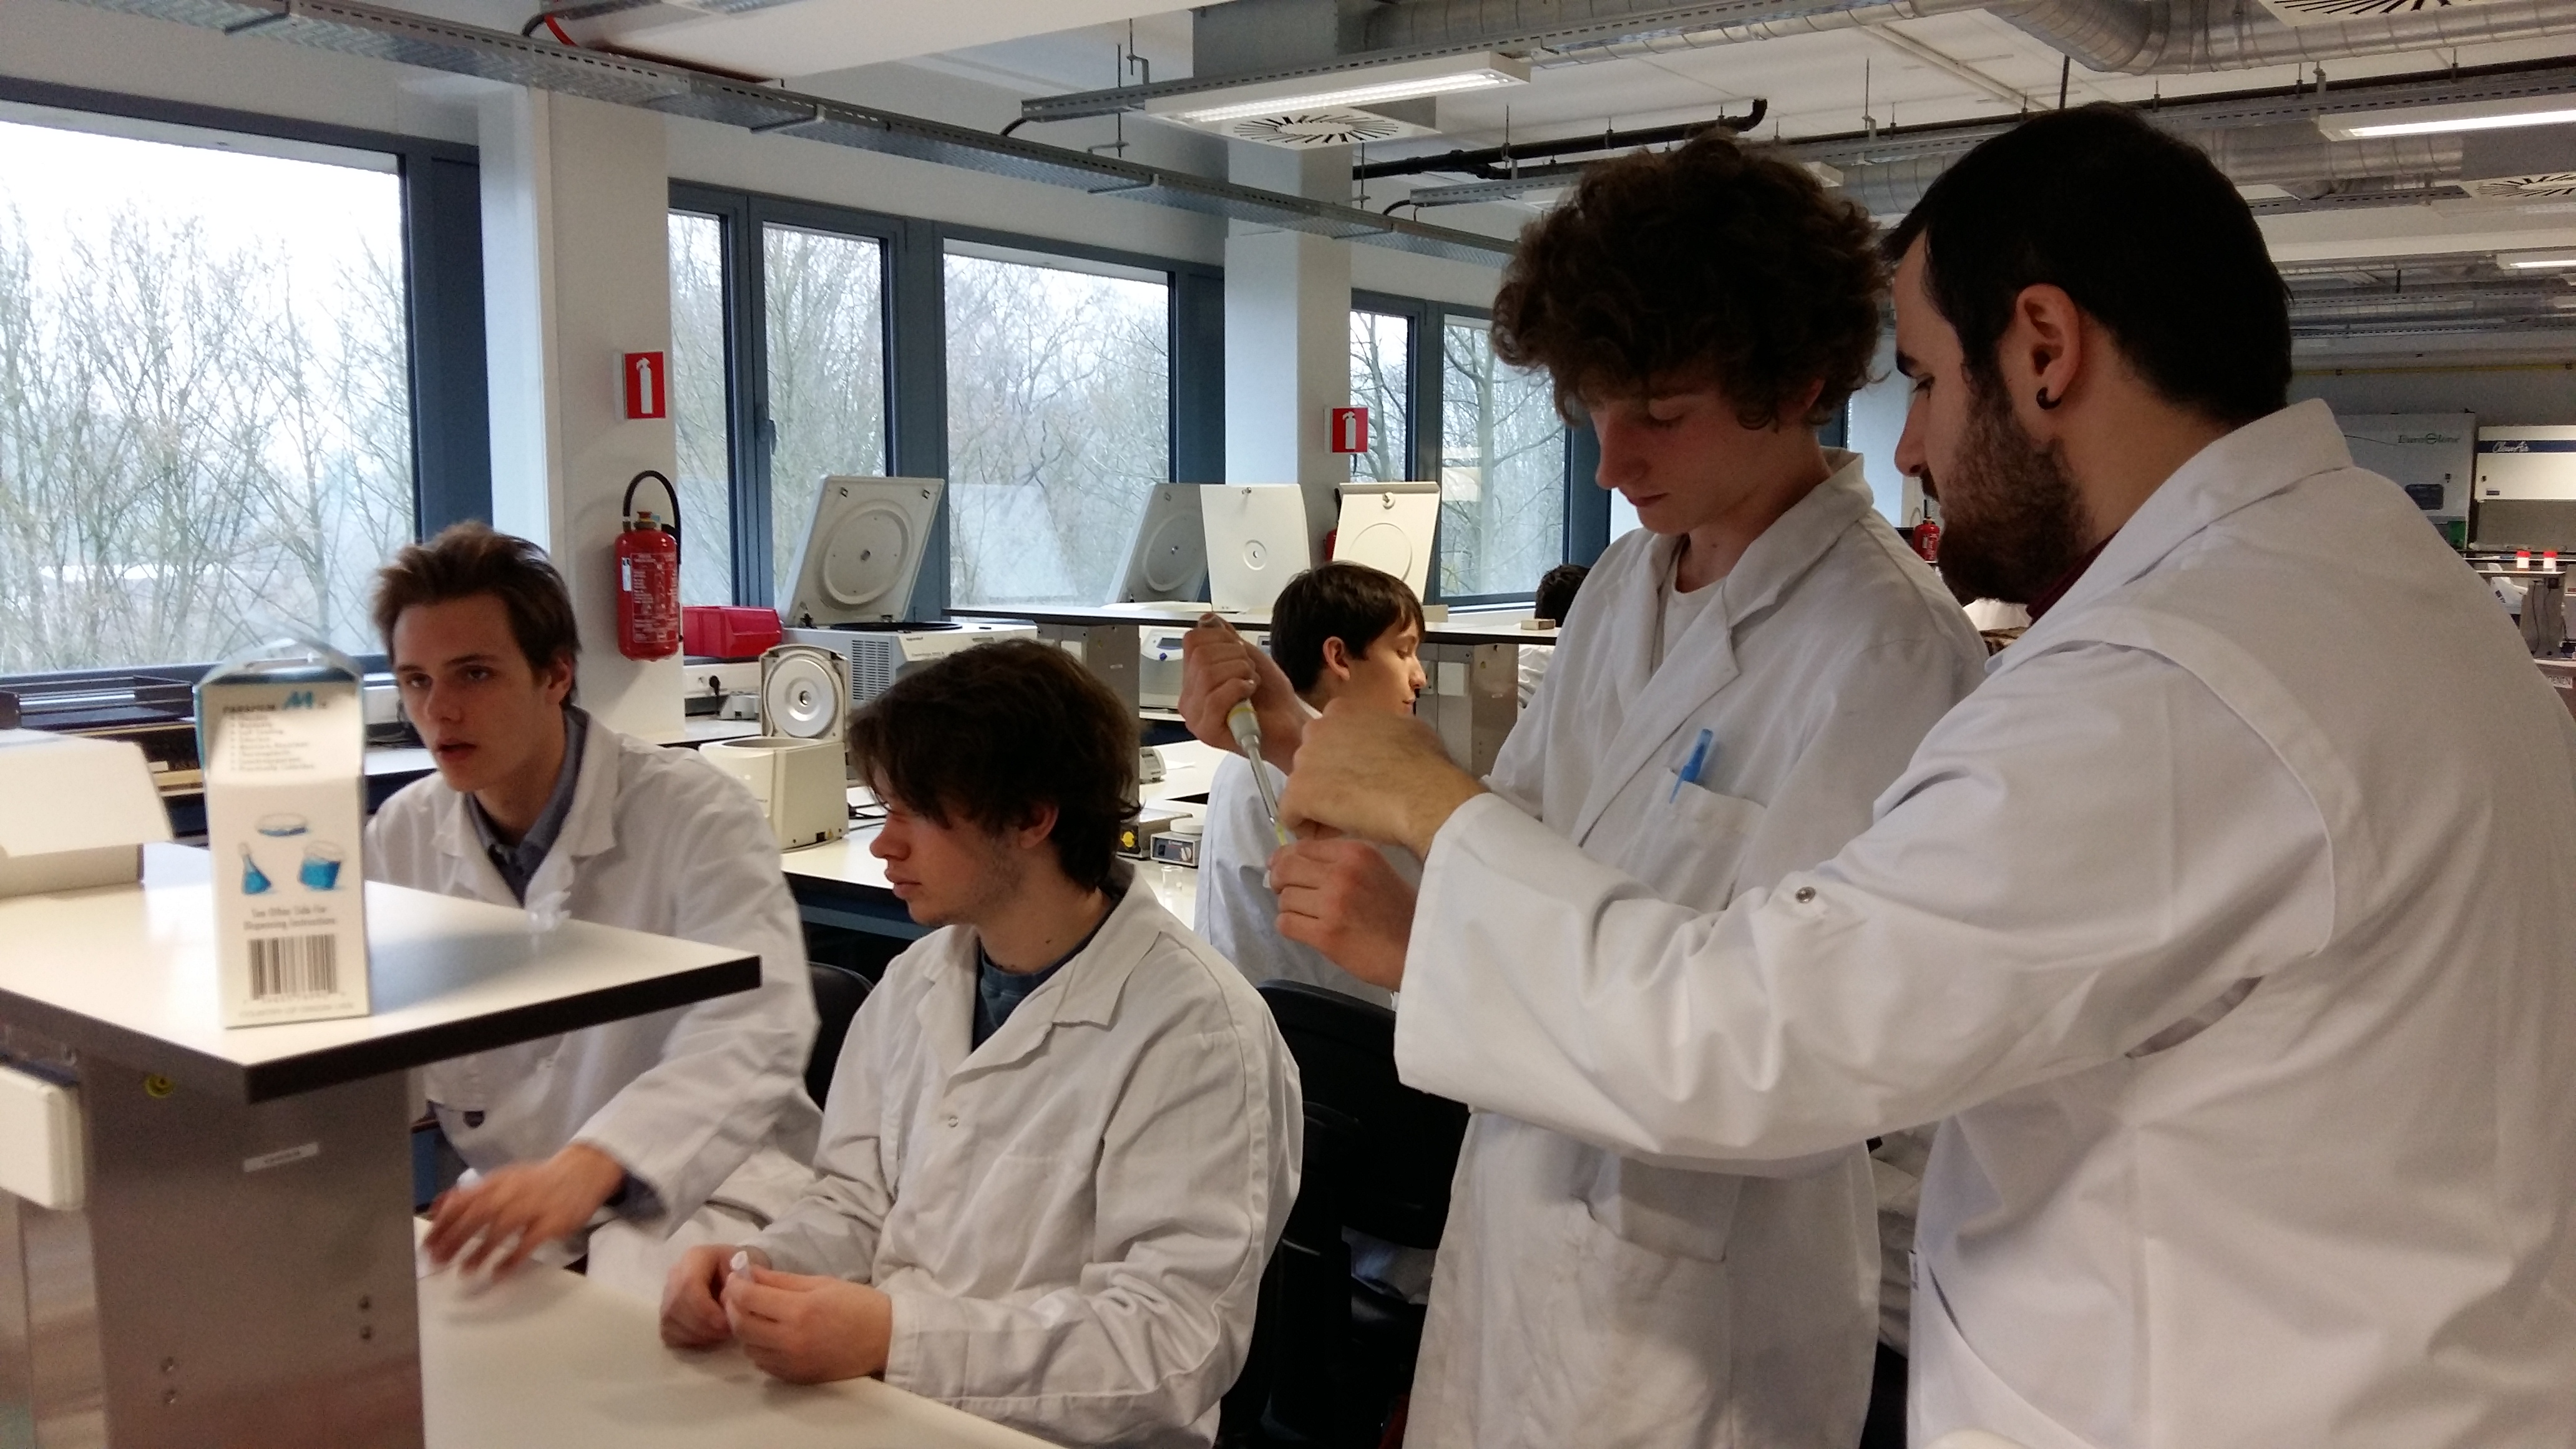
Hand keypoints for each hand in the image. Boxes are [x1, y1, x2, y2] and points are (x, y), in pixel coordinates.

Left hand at [424, 1141, 626, 1275]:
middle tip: (438, 1261)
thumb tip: (437, 1206)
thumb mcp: (502, 1180)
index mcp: (498, 1181)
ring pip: (502, 1228)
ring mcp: (535, 1205)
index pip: (463, 1200)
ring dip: (480, 1251)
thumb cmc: (537, 1181)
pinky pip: (530, 1241)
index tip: (427, 1244)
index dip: (442, 1223)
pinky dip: (512, 1258)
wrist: (583, 1171)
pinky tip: (498, 1272)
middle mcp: (513, 1191)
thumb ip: (471, 1194)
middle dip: (455, 1238)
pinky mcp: (554, 1221)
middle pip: (478, 1214)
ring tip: (464, 1271)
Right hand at [661, 1243, 766, 1347]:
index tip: (727, 1324)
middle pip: (676, 1305)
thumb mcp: (748, 1272)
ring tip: (721, 1334)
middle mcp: (675, 1273)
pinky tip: (708, 1337)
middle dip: (703, 1325)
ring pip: (670, 1320)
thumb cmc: (743, 1273)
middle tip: (727, 1332)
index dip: (705, 1309)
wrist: (736, 1276)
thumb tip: (728, 1304)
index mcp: (695, 1257)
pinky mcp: (665, 1314)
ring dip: (697, 1334)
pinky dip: (688, 1340)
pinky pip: (668, 1332)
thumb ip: (739, 1287)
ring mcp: (667, 1294)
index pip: (689, 1284)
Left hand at [723, 1266, 893, 1383]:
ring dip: (744, 1329)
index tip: (736, 1278)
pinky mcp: (796, 1377)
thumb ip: (781, 1280)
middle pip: (741, 1326)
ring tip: (754, 1314)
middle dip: (732, 1308)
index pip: (749, 1299)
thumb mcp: (821, 1283)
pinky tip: (769, 1335)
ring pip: (748, 1347)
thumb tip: (748, 1273)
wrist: (885, 1339)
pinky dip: (758, 1348)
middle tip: (737, 1296)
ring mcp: (792, 1362)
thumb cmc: (857, 1305)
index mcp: (800, 1310)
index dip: (736, 1285)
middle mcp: (791, 1340)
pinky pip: (763, 1363)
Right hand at [1180, 615, 1304, 768]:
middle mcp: (1190, 697)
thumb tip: (1207, 620)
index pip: (1192, 641)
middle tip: (1249, 671)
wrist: (1290, 726)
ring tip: (1251, 682)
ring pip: (1207, 674)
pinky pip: (1215, 697)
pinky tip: (1249, 692)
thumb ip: (1225, 638)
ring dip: (1239, 672)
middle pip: (1200, 656)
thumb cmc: (1272, 698)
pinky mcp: (1207, 731)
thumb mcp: (1248, 657)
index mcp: (1195, 678)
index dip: (1220, 638)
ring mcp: (1196, 715)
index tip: (1240, 651)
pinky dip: (1239, 687)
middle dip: (1234, 656)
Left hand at [1270, 839, 1416, 989]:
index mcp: (1356, 852)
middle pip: (1286, 869)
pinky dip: (1290, 927)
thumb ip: (1339, 863)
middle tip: (1286, 893)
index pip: (1301, 847)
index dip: (1286, 859)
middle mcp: (1342, 873)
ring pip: (1284, 898)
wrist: (1419, 951)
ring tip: (1308, 916)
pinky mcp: (1326, 935)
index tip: (1284, 871)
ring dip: (1290, 908)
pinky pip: (1286, 924)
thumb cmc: (1401, 912)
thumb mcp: (1376, 871)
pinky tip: (1307, 930)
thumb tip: (1289, 859)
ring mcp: (1333, 904)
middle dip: (1279, 882)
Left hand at [1279, 702, 1485, 856]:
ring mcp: (1304, 760)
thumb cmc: (1426, 764)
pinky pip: (1292, 816)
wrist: (1425, 796)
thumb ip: (1382, 730)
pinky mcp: (1298, 793)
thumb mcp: (1408, 729)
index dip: (1341, 763)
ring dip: (1320, 807)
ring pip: (1302, 790)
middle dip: (1328, 783)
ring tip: (1350, 821)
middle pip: (1311, 764)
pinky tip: (1335, 834)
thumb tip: (1382, 742)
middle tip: (1355, 802)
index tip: (1360, 780)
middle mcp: (1317, 729)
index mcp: (1341, 711)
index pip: (1327, 739)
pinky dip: (1310, 829)